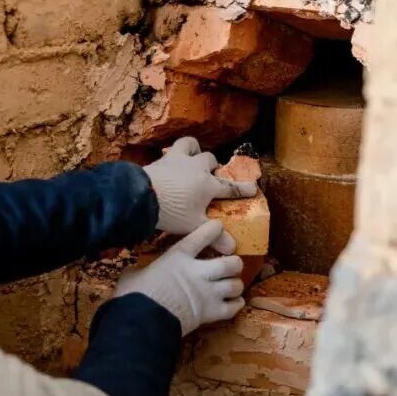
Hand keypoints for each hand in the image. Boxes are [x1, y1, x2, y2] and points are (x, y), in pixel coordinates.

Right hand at [114, 220, 245, 334]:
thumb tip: (135, 272)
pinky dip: (236, 304)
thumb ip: (142, 269)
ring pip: (236, 284)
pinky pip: (233, 308)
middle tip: (231, 265)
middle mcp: (199, 272)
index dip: (214, 229)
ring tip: (232, 285)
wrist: (142, 322)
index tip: (218, 227)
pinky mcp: (210, 313)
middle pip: (230, 262)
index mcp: (179, 256)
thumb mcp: (134, 275)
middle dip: (234, 263)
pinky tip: (235, 302)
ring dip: (236, 284)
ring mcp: (207, 293)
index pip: (203, 235)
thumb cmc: (134, 295)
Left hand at [143, 137, 257, 252]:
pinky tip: (173, 160)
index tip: (253, 188)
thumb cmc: (172, 211)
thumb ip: (214, 236)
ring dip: (196, 151)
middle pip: (211, 162)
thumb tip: (232, 250)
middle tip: (210, 178)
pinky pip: (174, 147)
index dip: (243, 189)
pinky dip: (177, 151)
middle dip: (213, 168)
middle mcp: (198, 168)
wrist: (143, 196)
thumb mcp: (194, 226)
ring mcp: (180, 159)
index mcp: (208, 186)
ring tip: (193, 159)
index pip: (230, 187)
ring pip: (193, 145)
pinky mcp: (164, 157)